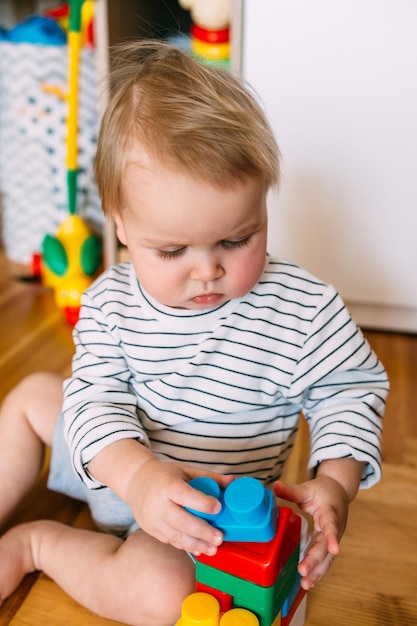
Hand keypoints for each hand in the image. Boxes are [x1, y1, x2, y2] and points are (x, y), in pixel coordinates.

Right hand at [125, 458, 233, 555]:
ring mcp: (153, 520)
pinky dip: (186, 546)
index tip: (217, 508)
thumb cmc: (164, 475)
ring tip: (214, 549)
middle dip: (203, 532)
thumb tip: (233, 481)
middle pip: (182, 521)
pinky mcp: (152, 530)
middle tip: (220, 538)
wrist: (135, 482)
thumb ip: (209, 477)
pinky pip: (171, 541)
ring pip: (177, 536)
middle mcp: (158, 504)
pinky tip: (200, 549)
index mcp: (167, 485)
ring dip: (197, 544)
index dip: (201, 503)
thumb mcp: (185, 470)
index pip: (184, 495)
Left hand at [273, 474, 349, 589]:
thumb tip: (275, 486)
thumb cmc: (323, 491)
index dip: (332, 537)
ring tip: (306, 584)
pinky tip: (309, 582)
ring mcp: (333, 538)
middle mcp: (335, 528)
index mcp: (330, 513)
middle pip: (326, 547)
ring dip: (317, 572)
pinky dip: (318, 571)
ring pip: (327, 558)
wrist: (339, 492)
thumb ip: (291, 490)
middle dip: (315, 560)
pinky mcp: (328, 544)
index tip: (334, 549)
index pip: (331, 525)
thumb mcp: (307, 488)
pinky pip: (324, 560)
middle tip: (303, 572)